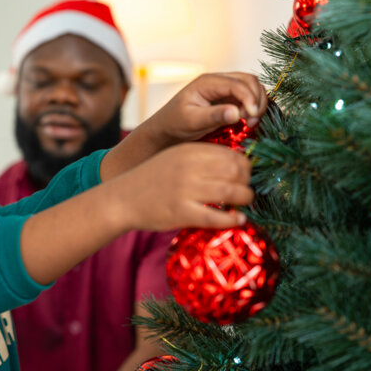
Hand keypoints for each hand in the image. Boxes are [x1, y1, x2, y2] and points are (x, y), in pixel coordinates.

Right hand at [107, 142, 252, 231]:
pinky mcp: (182, 213)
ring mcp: (186, 190)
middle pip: (236, 170)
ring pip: (232, 192)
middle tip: (246, 189)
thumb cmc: (151, 179)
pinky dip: (233, 219)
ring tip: (244, 203)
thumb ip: (200, 158)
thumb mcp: (174, 158)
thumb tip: (235, 166)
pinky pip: (217, 217)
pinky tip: (239, 219)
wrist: (122, 199)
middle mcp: (190, 168)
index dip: (245, 165)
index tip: (245, 175)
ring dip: (245, 198)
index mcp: (190, 151)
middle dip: (247, 181)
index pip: (231, 154)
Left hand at [139, 72, 268, 145]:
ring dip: (257, 103)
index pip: (236, 84)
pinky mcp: (228, 98)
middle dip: (256, 99)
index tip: (252, 117)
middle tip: (252, 121)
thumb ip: (214, 116)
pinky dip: (253, 107)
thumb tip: (236, 112)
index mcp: (206, 82)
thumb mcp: (192, 121)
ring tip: (249, 122)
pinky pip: (247, 97)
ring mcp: (223, 88)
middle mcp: (217, 81)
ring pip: (251, 87)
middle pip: (248, 80)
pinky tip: (248, 120)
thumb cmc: (175, 124)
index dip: (249, 98)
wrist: (166, 129)